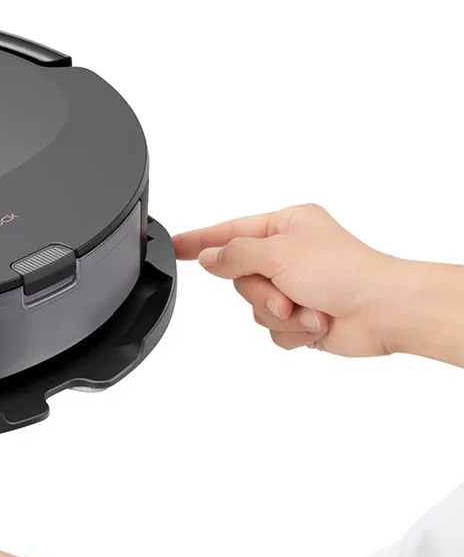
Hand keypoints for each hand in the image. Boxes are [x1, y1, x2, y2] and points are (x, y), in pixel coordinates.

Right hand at [173, 203, 400, 355]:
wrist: (383, 310)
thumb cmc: (345, 272)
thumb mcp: (278, 252)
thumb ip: (235, 254)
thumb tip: (210, 258)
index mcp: (285, 226)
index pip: (228, 232)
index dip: (199, 241)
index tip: (172, 245)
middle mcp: (289, 254)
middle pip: (239, 277)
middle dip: (260, 292)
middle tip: (283, 294)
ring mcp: (296, 287)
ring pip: (255, 307)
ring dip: (279, 314)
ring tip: (308, 309)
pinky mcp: (302, 317)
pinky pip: (273, 329)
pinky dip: (292, 330)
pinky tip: (316, 322)